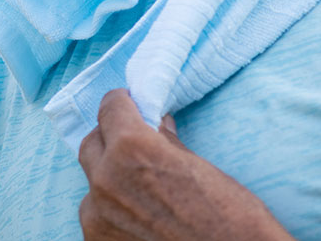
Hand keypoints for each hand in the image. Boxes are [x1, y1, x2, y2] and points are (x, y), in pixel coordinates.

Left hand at [78, 90, 292, 240]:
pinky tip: (140, 217)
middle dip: (111, 138)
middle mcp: (106, 179)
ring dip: (109, 177)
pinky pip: (95, 215)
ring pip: (92, 181)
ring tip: (141, 189)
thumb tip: (157, 125)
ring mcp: (97, 216)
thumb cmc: (229, 216)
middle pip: (93, 142)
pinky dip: (111, 211)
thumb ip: (166, 143)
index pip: (110, 107)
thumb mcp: (200, 168)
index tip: (132, 106)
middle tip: (135, 144)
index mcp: (131, 148)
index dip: (123, 103)